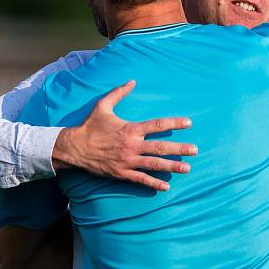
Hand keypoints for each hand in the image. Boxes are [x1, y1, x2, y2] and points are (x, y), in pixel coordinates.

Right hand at [52, 80, 197, 190]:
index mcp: (130, 129)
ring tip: (187, 168)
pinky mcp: (122, 173)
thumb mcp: (103, 106)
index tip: (189, 123)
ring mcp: (127, 161)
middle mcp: (132, 145)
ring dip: (172, 167)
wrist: (74, 148)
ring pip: (154, 164)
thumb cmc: (90, 126)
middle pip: (160, 147)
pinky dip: (153, 183)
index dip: (174, 123)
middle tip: (195, 150)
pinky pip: (140, 179)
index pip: (157, 125)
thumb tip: (132, 81)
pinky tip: (166, 186)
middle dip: (179, 149)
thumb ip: (119, 93)